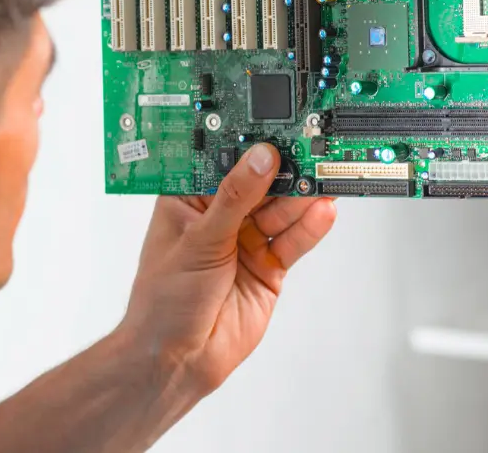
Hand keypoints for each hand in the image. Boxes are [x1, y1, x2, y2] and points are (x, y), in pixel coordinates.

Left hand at [120, 144, 336, 395]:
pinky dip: (309, 227)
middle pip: (259, 183)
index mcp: (187, 200)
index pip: (221, 162)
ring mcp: (245, 241)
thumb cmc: (164, 303)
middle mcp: (218, 217)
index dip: (247, 144)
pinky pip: (293, 240)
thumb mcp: (198, 241)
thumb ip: (235, 199)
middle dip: (284, 167)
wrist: (177, 361)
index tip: (275, 126)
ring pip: (280, 209)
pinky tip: (322, 210)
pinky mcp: (268, 266)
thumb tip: (261, 159)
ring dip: (302, 195)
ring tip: (324, 176)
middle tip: (311, 149)